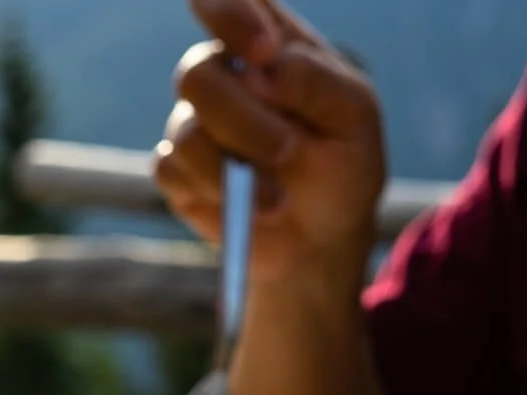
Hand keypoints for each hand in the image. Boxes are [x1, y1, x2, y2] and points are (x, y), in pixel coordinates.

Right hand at [155, 0, 384, 282]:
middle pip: (197, 71)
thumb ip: (313, 83)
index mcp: (270, 44)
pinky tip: (245, 209)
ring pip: (186, 131)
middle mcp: (224, 74)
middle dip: (242, 120)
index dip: (230, 12)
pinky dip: (213, 193)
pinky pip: (173, 170)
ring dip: (232, 170)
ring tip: (276, 200)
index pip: (233, 0)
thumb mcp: (353, 121)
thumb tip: (260, 68)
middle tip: (286, 151)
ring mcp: (194, 120)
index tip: (263, 52)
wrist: (320, 239)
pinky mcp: (176, 168)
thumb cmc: (343, 167)